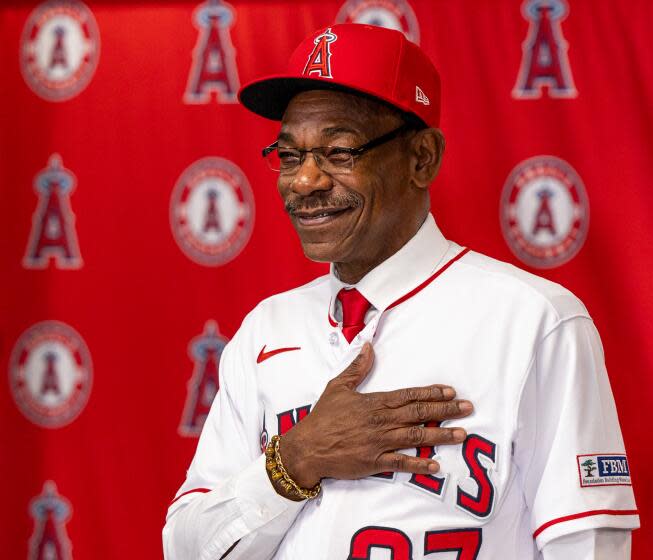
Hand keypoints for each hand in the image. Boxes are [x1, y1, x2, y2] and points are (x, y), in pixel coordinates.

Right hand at [278, 343, 472, 487]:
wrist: (306, 448)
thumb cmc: (322, 417)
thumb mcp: (337, 387)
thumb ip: (356, 368)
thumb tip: (367, 347)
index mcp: (373, 402)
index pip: (408, 395)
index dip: (431, 393)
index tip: (450, 391)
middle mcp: (380, 421)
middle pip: (418, 413)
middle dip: (445, 410)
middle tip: (467, 408)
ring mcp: (378, 442)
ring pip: (415, 436)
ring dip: (440, 435)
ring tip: (461, 434)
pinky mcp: (373, 462)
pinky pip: (400, 463)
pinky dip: (418, 464)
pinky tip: (436, 464)